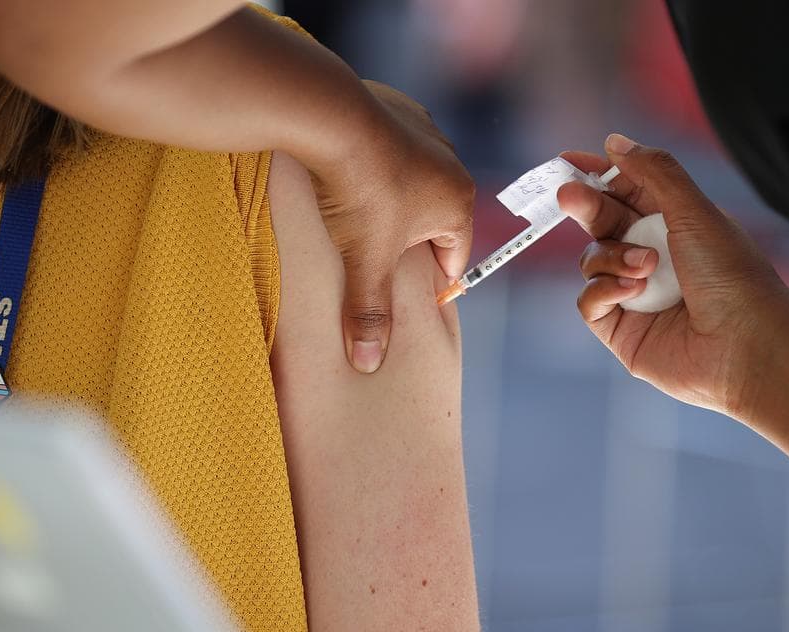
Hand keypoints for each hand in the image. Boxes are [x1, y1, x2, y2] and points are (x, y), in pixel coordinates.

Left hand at [306, 81, 473, 372]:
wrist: (331, 116)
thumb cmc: (359, 191)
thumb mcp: (364, 260)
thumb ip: (370, 311)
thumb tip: (369, 363)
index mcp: (458, 203)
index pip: (452, 259)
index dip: (425, 284)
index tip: (398, 296)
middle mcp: (452, 165)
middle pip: (431, 222)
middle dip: (403, 244)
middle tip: (368, 258)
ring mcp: (426, 133)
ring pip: (411, 184)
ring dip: (389, 202)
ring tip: (353, 217)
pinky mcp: (396, 110)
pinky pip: (389, 150)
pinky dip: (374, 165)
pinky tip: (346, 174)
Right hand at [559, 134, 788, 419]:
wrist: (746, 348)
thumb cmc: (733, 277)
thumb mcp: (694, 211)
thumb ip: (653, 173)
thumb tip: (615, 142)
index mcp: (677, 225)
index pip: (627, 192)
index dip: (599, 175)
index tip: (570, 160)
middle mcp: (654, 257)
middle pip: (602, 222)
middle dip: (586, 206)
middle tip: (569, 195)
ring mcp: (635, 294)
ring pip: (592, 260)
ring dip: (611, 257)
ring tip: (645, 267)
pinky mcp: (621, 330)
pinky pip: (590, 300)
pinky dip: (603, 290)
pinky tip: (631, 292)